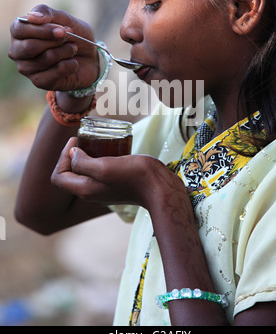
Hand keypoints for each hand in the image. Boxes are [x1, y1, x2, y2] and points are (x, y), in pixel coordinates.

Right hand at [8, 4, 99, 91]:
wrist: (90, 58)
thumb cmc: (74, 36)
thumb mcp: (65, 19)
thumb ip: (47, 13)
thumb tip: (32, 16)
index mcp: (19, 31)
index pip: (20, 29)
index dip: (43, 30)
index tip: (63, 30)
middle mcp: (18, 50)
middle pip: (30, 46)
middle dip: (56, 41)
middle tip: (69, 38)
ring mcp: (27, 68)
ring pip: (46, 58)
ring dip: (66, 51)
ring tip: (73, 48)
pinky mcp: (39, 81)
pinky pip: (56, 71)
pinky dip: (71, 65)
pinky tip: (73, 63)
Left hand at [51, 137, 185, 210]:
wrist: (159, 188)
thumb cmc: (134, 176)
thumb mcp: (105, 166)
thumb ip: (83, 162)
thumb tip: (72, 153)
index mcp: (84, 189)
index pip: (58, 176)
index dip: (62, 157)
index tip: (76, 141)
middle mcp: (91, 193)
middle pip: (69, 175)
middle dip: (71, 156)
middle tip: (83, 140)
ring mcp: (103, 191)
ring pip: (83, 173)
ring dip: (84, 157)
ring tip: (94, 142)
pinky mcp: (114, 186)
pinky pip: (97, 173)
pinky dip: (97, 160)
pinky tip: (109, 150)